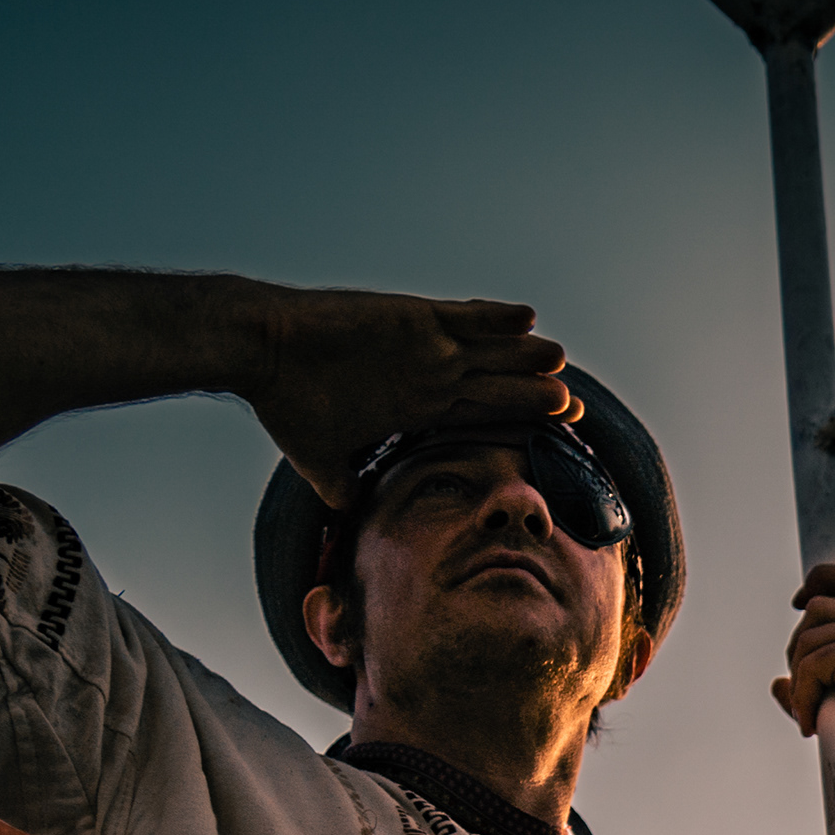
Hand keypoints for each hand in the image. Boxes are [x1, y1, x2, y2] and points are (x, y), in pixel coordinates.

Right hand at [245, 290, 576, 507]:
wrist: (259, 353)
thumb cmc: (285, 402)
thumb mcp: (319, 458)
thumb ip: (340, 485)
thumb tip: (345, 517)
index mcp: (417, 405)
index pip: (478, 415)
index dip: (515, 424)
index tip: (547, 438)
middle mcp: (428, 374)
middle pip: (495, 385)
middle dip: (534, 395)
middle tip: (574, 408)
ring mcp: (424, 344)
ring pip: (489, 351)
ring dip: (525, 355)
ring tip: (560, 359)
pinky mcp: (410, 317)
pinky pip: (462, 317)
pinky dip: (494, 317)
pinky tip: (527, 317)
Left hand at [779, 564, 834, 821]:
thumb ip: (823, 685)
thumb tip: (777, 684)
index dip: (823, 578)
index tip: (798, 599)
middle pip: (819, 607)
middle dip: (797, 648)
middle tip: (800, 691)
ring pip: (808, 636)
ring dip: (798, 677)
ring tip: (808, 714)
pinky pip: (809, 664)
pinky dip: (803, 697)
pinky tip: (811, 725)